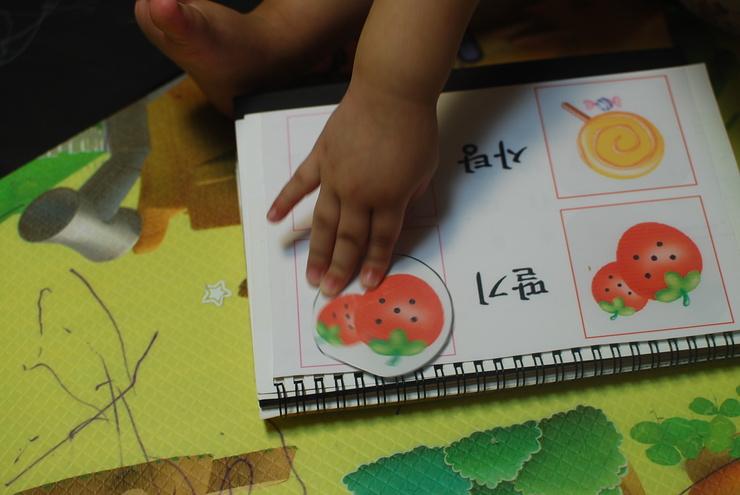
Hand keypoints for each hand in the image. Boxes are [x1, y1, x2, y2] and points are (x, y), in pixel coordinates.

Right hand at [268, 85, 438, 295]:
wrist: (391, 92)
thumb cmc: (415, 130)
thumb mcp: (425, 171)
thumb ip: (408, 197)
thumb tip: (394, 214)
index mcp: (389, 199)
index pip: (381, 241)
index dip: (375, 265)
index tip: (366, 286)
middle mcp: (359, 194)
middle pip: (348, 239)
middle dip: (340, 268)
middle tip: (329, 291)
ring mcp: (335, 177)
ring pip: (322, 221)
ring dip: (315, 250)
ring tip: (309, 275)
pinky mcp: (321, 158)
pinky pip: (300, 184)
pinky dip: (286, 201)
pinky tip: (274, 220)